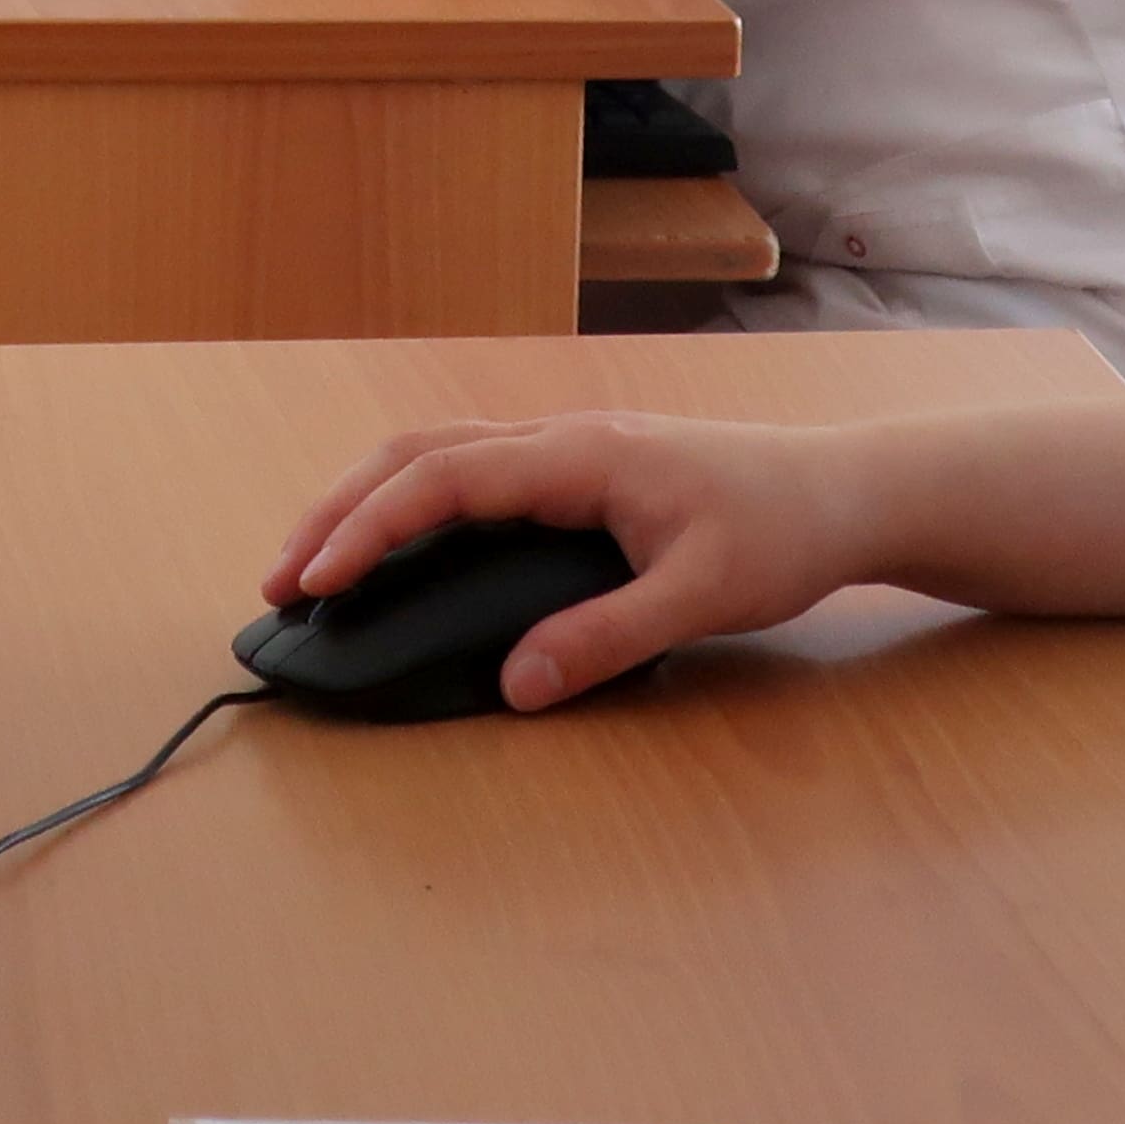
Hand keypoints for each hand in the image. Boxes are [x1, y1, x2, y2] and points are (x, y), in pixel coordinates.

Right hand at [259, 413, 889, 712]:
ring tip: (316, 563)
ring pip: (440, 453)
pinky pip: (474, 469)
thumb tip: (515, 684)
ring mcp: (570, 448)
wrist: (845, 491)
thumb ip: (606, 639)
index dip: (369, 529)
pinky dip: (414, 501)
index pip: (444, 479)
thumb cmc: (783, 533)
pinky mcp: (581, 469)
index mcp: (581, 457)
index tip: (316, 583)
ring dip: (369, 501)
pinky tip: (399, 546)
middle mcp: (563, 439)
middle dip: (339, 510)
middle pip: (419, 452)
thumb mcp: (701, 596)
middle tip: (280, 579)